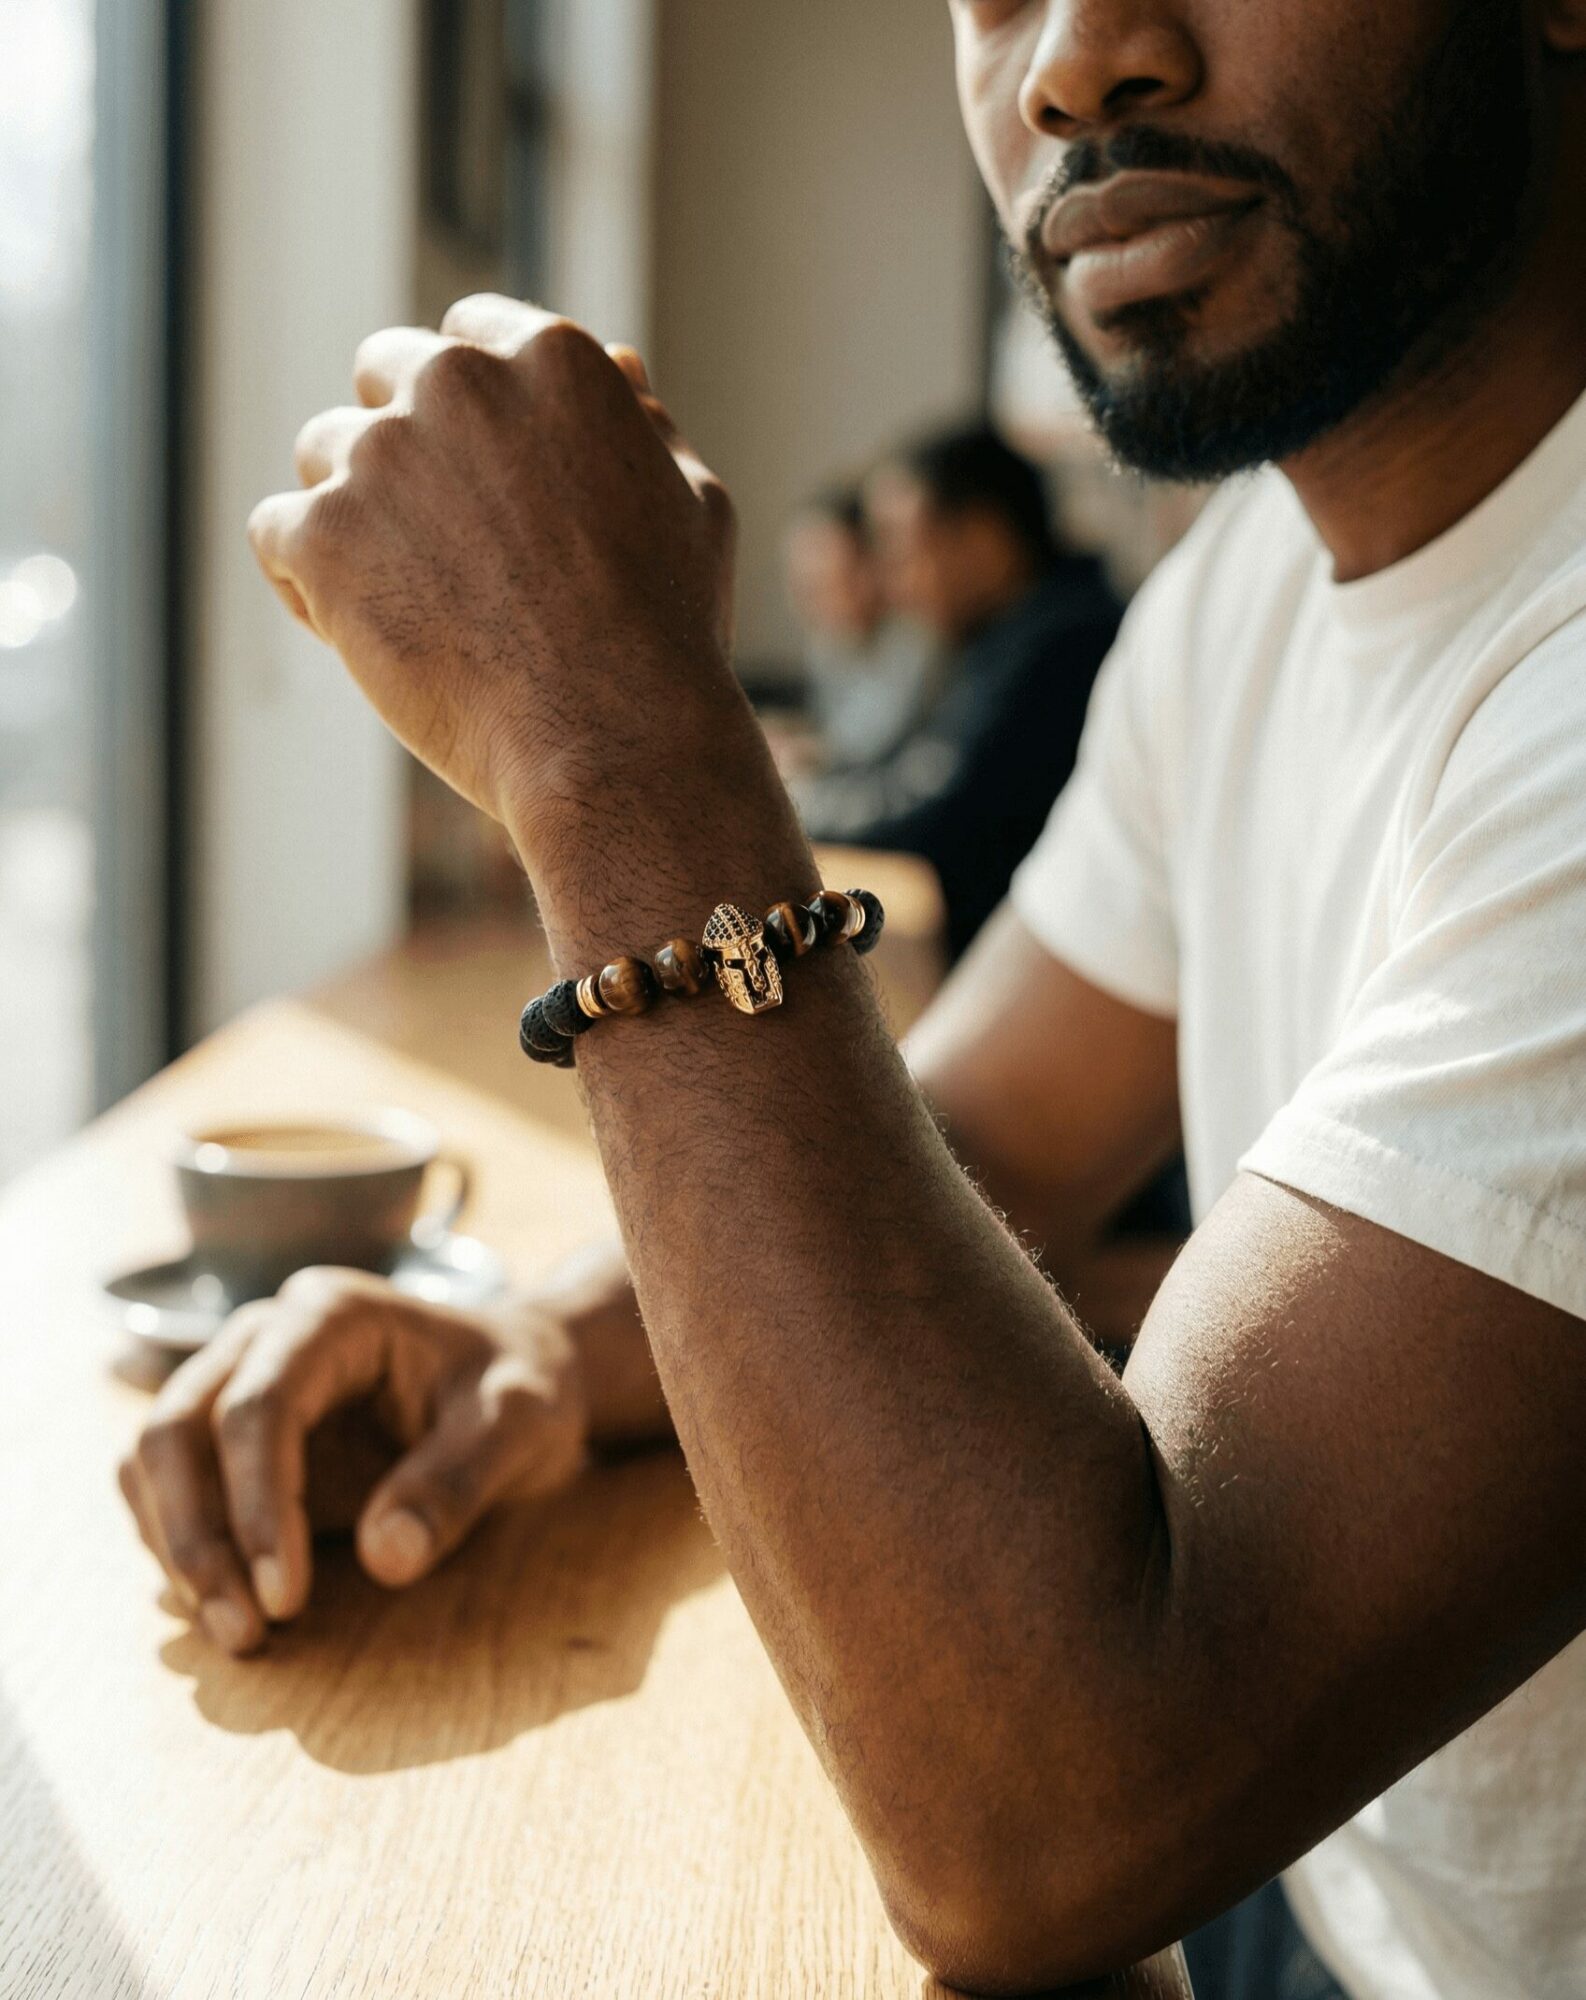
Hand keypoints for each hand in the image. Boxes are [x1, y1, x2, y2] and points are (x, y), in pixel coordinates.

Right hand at [117, 1267, 587, 1655]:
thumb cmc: (519, 1389)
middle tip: (247, 1633)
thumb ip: (460, 1482)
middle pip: (176, 1428)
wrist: (513, 1377)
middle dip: (197, 1539)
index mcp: (334, 1314)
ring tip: (241, 1633)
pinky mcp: (229, 1434)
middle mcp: (266, 1335)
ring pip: (152, 1459)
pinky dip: (181, 1547)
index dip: (259, 1506)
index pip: (258, 1406)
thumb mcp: (521, 1426)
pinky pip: (166, 1487)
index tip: (287, 1600)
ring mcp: (237, 1379)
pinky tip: (230, 1605)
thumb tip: (385, 1558)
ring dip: (179, 1551)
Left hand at [247, 296, 738, 831]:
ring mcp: (381, 455)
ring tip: (417, 604)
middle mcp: (458, 383)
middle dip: (406, 447)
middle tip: (448, 547)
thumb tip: (618, 364)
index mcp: (550, 358)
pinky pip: (277, 533)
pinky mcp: (323, 534)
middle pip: (386, 374)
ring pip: (323, 454)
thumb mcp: (694, 504)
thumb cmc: (669, 633)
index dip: (469, 409)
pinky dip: (307, 582)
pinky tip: (366, 636)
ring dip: (356, 513)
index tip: (480, 475)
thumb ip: (645, 425)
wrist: (615, 739)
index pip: (466, 336)